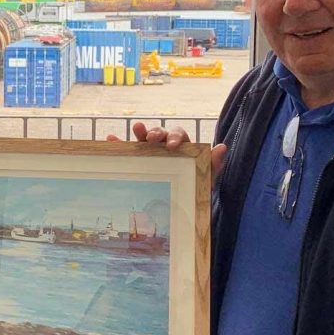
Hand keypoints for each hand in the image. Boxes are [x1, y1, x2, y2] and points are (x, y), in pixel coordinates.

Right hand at [107, 122, 227, 181]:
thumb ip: (214, 165)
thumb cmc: (196, 189)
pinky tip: (110, 139)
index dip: (174, 136)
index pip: (178, 135)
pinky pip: (128, 151)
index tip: (172, 145)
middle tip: (151, 138)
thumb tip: (223, 147)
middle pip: (160, 133)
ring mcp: (151, 153)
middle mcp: (166, 147)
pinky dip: (119, 143)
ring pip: (144, 139)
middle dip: (155, 132)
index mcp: (182, 148)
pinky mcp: (138, 162)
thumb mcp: (206, 179)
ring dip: (139, 132)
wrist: (183, 206)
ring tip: (135, 128)